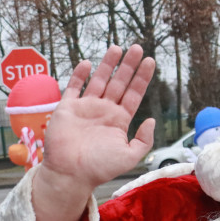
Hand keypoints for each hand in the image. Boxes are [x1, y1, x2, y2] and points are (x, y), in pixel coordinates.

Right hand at [33, 45, 156, 220]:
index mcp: (119, 121)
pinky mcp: (67, 107)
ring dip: (108, 64)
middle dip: (128, 65)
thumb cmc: (100, 168)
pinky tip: (88, 63)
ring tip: (117, 47)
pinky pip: (74, 87)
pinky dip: (80, 74)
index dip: (142, 78)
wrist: (71, 173)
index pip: (133, 94)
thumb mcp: (130, 156)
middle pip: (119, 82)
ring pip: (99, 80)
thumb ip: (144, 140)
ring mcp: (86, 108)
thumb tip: (152, 119)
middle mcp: (104, 111)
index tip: (150, 62)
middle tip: (138, 48)